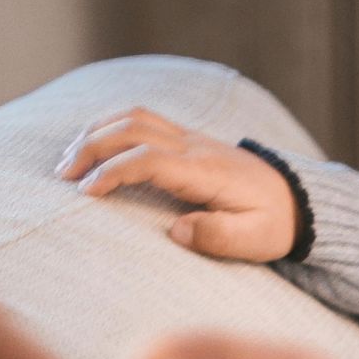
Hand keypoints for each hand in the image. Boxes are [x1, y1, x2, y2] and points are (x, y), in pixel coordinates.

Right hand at [58, 110, 298, 261]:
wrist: (297, 200)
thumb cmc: (273, 224)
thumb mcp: (255, 240)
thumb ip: (218, 236)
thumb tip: (177, 230)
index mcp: (205, 171)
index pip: (148, 159)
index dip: (113, 171)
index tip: (85, 193)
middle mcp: (194, 146)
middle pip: (133, 128)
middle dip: (91, 146)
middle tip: (62, 175)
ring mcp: (190, 138)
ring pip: (135, 117)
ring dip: (96, 132)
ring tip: (67, 159)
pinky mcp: (188, 139)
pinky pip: (143, 120)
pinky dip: (111, 126)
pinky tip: (92, 145)